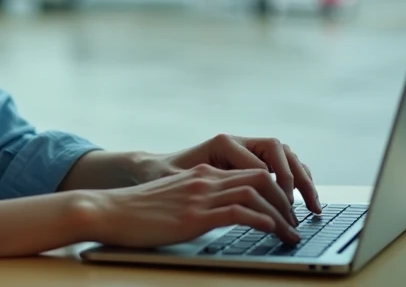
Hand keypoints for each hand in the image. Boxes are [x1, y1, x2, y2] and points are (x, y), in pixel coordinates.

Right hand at [85, 164, 302, 248]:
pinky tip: (271, 231)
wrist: (108, 209)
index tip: (287, 210)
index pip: (250, 172)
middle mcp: (204, 180)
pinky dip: (261, 220)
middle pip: (260, 178)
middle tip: (297, 222)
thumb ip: (196, 202)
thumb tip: (218, 216)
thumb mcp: (172, 200)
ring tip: (291, 233)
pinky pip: (238, 212)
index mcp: (201, 175)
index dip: (275, 190)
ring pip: (256, 193)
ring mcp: (200, 196)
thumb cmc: (136, 211)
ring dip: (281, 213)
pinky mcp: (194, 215)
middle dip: (286, 200)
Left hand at [162, 134, 320, 214]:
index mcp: (223, 142)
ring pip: (286, 156)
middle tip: (304, 207)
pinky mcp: (253, 158)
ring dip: (302, 179)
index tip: (280, 210)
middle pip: (279, 151)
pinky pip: (284, 164)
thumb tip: (219, 190)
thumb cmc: (165, 174)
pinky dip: (298, 179)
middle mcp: (239, 141)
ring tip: (314, 206)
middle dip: (295, 179)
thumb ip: (195, 183)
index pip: (259, 164)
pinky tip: (306, 200)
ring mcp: (248, 148)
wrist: (158, 167)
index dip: (273, 188)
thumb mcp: (175, 179)